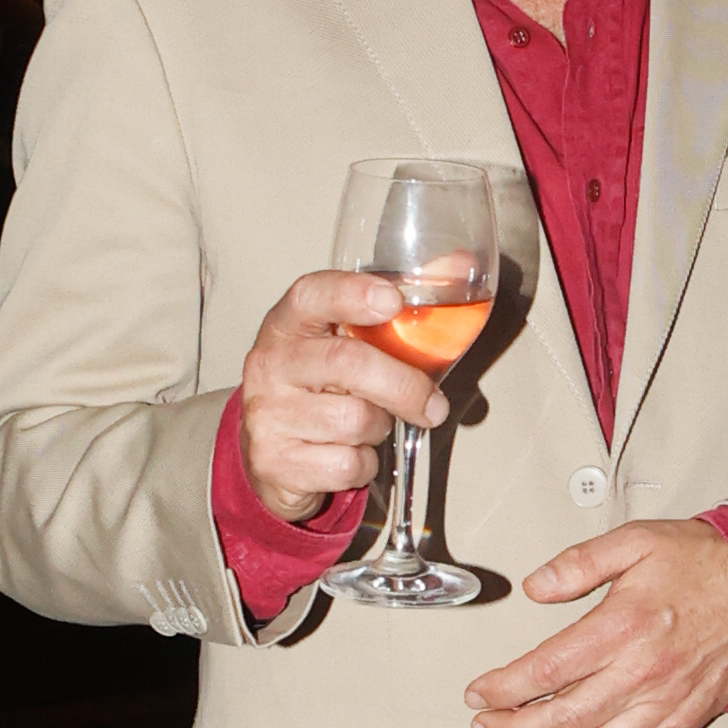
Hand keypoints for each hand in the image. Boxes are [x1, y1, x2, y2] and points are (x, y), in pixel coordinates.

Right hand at [236, 271, 444, 522]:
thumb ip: (396, 309)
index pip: (311, 295)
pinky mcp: (274, 462)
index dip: (352, 294)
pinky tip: (349, 455)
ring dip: (380, 429)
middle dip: (404, 385)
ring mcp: (267, 414)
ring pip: (354, 420)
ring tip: (368, 426)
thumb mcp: (344, 345)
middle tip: (434, 405)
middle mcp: (269, 364)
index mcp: (288, 324)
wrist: (266, 453)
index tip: (392, 301)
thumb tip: (461, 262)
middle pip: (347, 363)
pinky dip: (364, 465)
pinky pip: (345, 465)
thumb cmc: (319, 388)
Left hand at [464, 519, 727, 727]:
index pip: (548, 668)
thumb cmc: (704, 564)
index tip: (479, 693)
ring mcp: (666, 702)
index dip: (505, 687)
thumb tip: (537, 586)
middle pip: (564, 717)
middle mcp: (644, 672)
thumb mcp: (637, 540)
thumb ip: (581, 562)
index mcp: (625, 626)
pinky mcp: (687, 719)